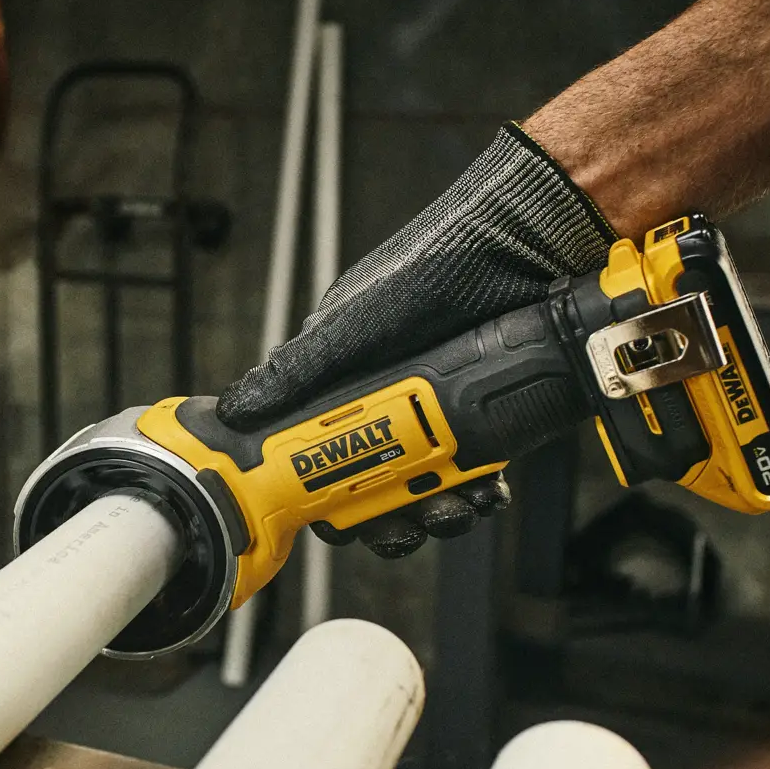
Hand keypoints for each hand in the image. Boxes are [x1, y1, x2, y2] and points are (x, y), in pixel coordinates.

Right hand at [218, 123, 611, 557]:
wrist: (532, 242)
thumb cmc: (439, 262)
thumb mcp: (356, 320)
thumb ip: (303, 369)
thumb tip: (236, 409)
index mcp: (345, 380)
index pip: (320, 456)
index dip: (327, 496)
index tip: (339, 519)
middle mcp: (388, 400)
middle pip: (375, 485)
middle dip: (391, 516)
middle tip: (408, 526)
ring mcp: (438, 410)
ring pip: (427, 486)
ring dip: (440, 510)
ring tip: (459, 507)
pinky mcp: (485, 415)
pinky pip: (475, 469)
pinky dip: (481, 490)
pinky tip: (489, 492)